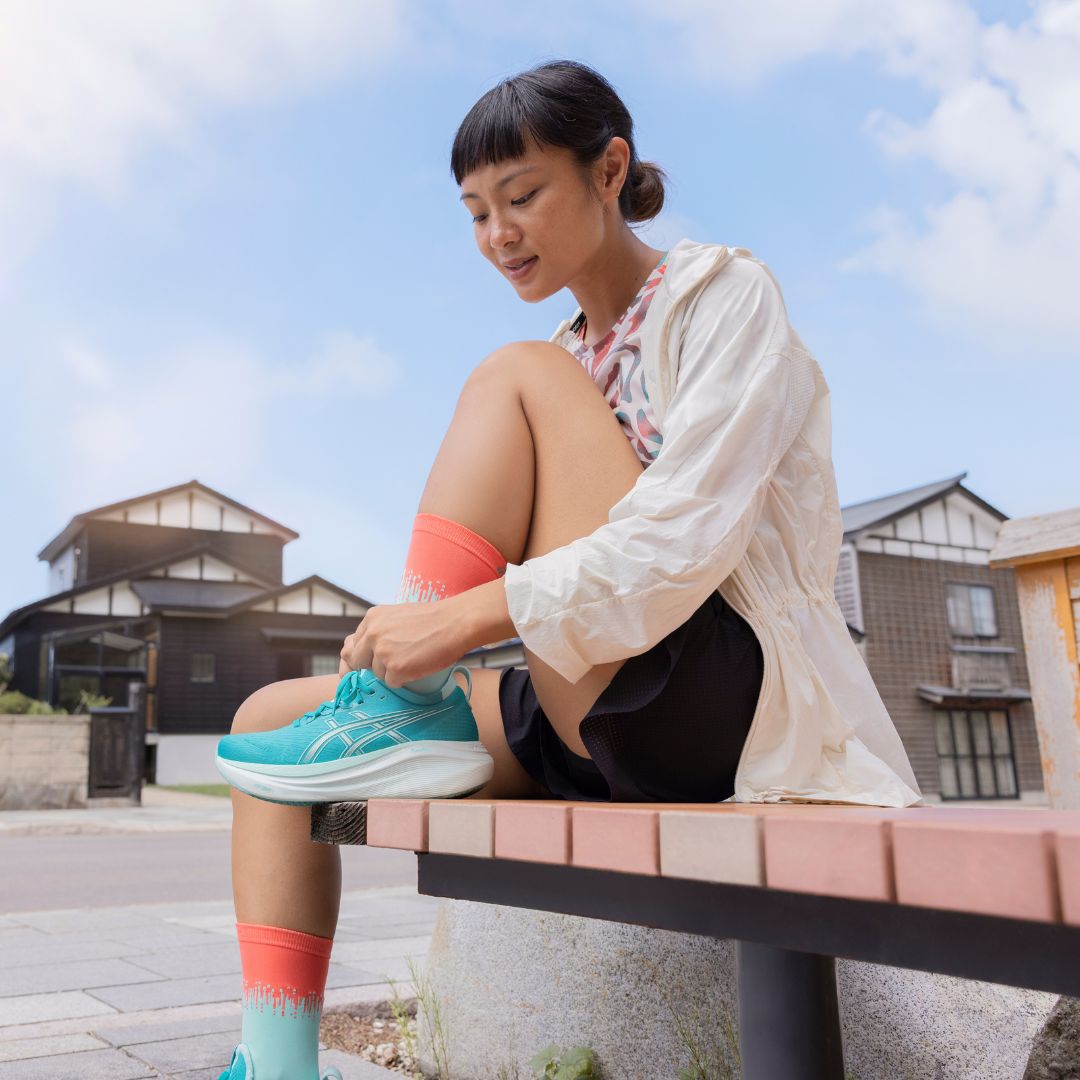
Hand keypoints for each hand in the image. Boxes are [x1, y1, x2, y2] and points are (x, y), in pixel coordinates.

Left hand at [340, 600, 467, 687]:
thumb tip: (358, 652)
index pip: (352, 644)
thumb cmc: (432, 620)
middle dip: (371, 666)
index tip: (369, 662)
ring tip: (414, 657)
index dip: (361, 655)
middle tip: (393, 662)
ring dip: (393, 671)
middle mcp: (373, 634)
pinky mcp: (395, 668)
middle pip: (357, 661)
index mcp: (372, 618)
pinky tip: (418, 665)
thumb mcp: (397, 616)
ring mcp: (383, 652)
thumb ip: (378, 631)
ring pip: (377, 674)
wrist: (456, 622)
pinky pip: (391, 682)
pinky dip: (405, 678)